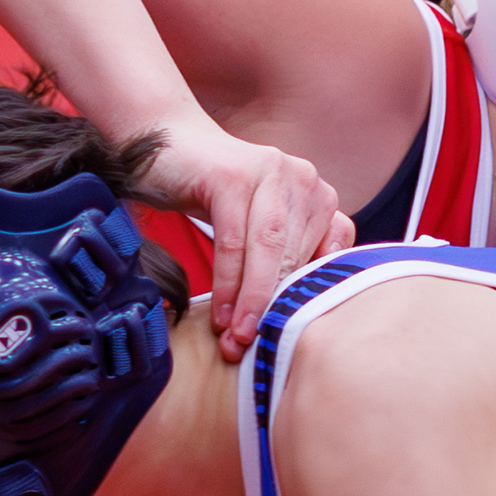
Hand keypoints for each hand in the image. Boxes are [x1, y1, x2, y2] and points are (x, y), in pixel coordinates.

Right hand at [144, 115, 346, 359]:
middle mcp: (304, 180)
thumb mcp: (259, 229)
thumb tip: (298, 323)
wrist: (167, 145)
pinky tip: (219, 311)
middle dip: (274, 310)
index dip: (306, 303)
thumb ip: (286, 259)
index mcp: (319, 197)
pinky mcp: (235, 175)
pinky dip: (228, 282)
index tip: (287, 341)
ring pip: (269, 251)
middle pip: (297, 259)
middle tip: (252, 350)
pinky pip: (235, 240)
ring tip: (235, 338)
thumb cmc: (212, 195)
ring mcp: (272, 172)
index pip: (327, 260)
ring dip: (252, 301)